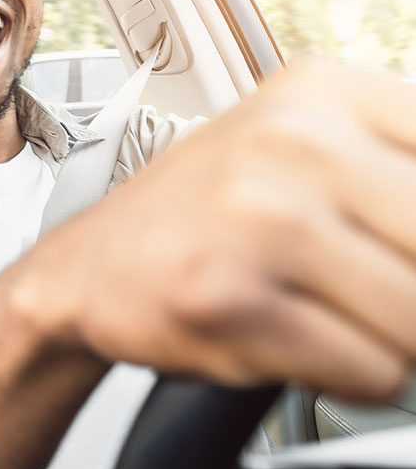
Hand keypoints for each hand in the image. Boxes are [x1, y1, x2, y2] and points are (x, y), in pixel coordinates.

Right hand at [20, 61, 415, 402]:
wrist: (85, 270)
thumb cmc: (208, 217)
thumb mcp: (307, 149)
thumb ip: (401, 175)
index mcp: (327, 91)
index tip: (397, 249)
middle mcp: (295, 141)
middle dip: (415, 297)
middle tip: (374, 294)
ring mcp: (257, 217)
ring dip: (393, 343)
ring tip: (332, 317)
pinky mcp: (227, 298)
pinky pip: (370, 370)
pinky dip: (350, 377)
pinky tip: (295, 341)